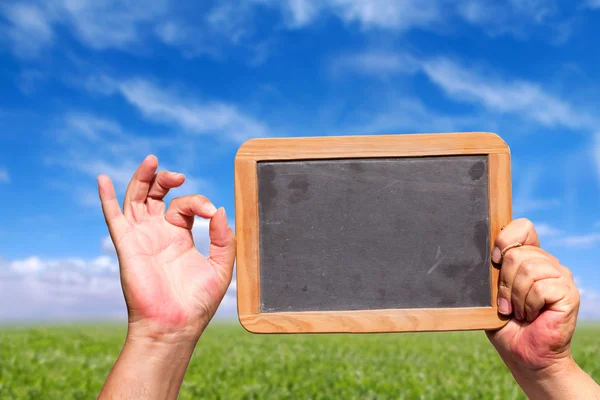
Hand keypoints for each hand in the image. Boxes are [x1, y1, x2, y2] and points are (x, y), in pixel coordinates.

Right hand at [98, 155, 235, 342]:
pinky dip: (106, 197)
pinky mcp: (127, 245)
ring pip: (136, 199)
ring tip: (152, 160)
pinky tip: (103, 179)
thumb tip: (219, 210)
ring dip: (142, 178)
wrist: (174, 326)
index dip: (198, 202)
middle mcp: (159, 234)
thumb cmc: (197, 302)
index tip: (210, 212)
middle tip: (179, 175)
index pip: (186, 206)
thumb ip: (224, 238)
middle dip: (166, 179)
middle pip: (157, 195)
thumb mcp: (221, 267)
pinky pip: (113, 217)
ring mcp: (141, 237)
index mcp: (180, 237)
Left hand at [485, 219, 599, 398]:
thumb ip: (492, 269)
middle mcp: (548, 263)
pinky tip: (531, 315)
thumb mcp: (492, 292)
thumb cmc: (506, 325)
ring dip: (515, 296)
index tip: (494, 262)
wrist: (524, 354)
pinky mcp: (569, 293)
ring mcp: (561, 277)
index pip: (523, 227)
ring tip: (519, 311)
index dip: (504, 240)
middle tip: (507, 304)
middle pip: (517, 253)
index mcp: (531, 258)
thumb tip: (481, 250)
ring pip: (528, 269)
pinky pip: (540, 287)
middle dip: (504, 282)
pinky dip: (528, 304)